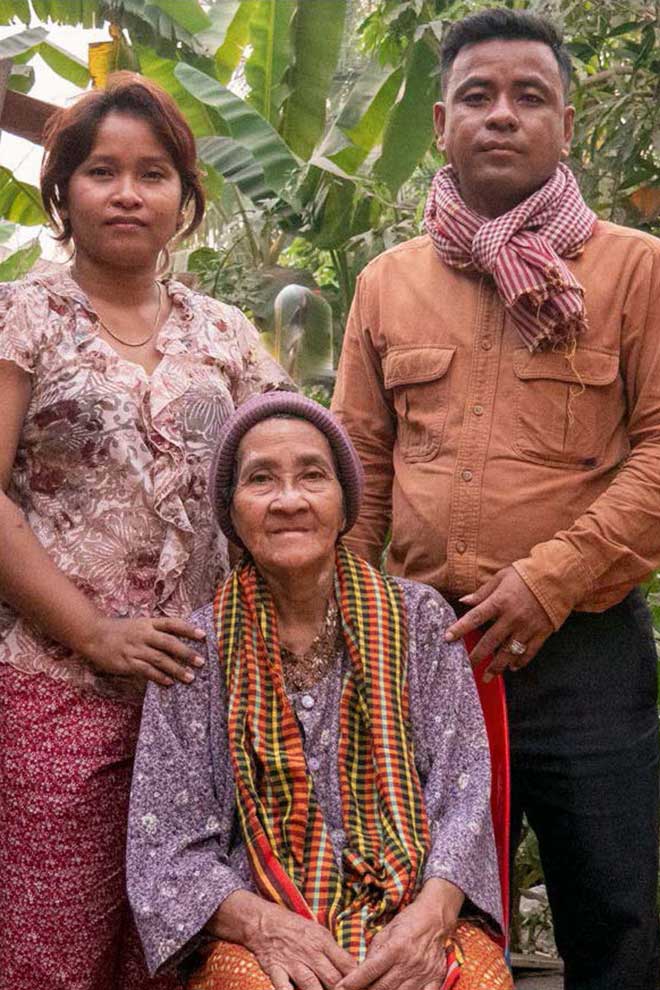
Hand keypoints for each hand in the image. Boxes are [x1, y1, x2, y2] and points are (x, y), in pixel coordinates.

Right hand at [81, 615, 205, 686]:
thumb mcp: (139, 624)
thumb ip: (157, 630)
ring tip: (190, 677)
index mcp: (148, 623)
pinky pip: (145, 670)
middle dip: (186, 653)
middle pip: (169, 643)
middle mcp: (143, 634)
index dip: (188, 629)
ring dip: (176, 669)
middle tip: (201, 662)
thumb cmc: (120, 630)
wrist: (94, 635)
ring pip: (159, 659)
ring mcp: (135, 649)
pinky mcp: (126, 662)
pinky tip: (169, 683)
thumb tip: (180, 639)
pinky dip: (158, 677)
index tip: (204, 635)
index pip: (172, 624)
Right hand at [212, 893, 355, 989]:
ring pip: (312, 985)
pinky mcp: (275, 970)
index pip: (347, 964)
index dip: (357, 980)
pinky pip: (283, 987)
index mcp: (323, 941)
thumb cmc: (294, 928)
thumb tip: (353, 969)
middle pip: (333, 978)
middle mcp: (310, 952)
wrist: (263, 921)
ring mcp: (292, 962)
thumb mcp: (318, 932)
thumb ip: (334, 952)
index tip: (363, 988)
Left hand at [335, 878, 462, 989]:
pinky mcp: (435, 980)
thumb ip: (374, 951)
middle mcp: (408, 963)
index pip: (370, 970)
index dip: (354, 981)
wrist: (435, 918)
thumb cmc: (408, 922)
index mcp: (395, 948)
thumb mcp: (387, 931)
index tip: (341, 987)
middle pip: (382, 987)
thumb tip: (361, 971)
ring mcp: (423, 974)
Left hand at [445, 566, 553, 680]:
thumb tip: (463, 600)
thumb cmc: (526, 575)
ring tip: (487, 676)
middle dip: (476, 656)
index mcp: (500, 601)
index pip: (475, 617)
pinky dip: (520, 662)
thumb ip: (482, 592)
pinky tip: (512, 668)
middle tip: (466, 667)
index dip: (460, 629)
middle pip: (490, 641)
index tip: (447, 639)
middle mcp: (512, 617)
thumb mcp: (501, 577)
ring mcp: (527, 627)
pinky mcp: (541, 633)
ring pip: (509, 652)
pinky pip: (529, 652)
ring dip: (497, 666)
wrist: (557, 578)